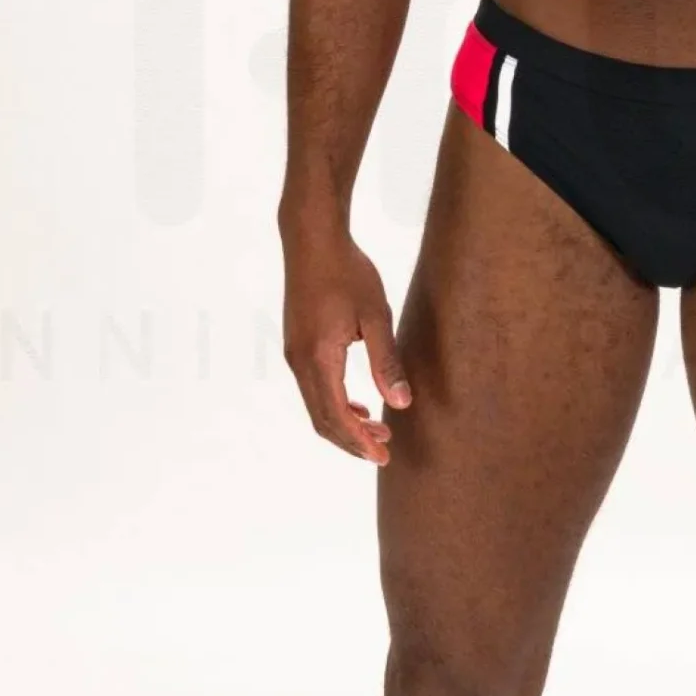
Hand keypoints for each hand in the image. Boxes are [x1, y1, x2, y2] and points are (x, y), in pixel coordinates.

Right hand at [281, 225, 411, 464]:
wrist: (312, 239)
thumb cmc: (348, 272)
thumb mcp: (376, 316)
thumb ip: (386, 361)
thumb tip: (401, 403)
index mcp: (318, 358)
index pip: (337, 415)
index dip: (359, 441)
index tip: (383, 456)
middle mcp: (299, 361)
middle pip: (322, 419)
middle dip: (352, 440)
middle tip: (384, 451)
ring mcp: (294, 354)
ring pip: (316, 405)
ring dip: (344, 422)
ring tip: (377, 429)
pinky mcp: (297, 345)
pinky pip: (313, 388)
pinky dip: (334, 404)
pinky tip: (359, 403)